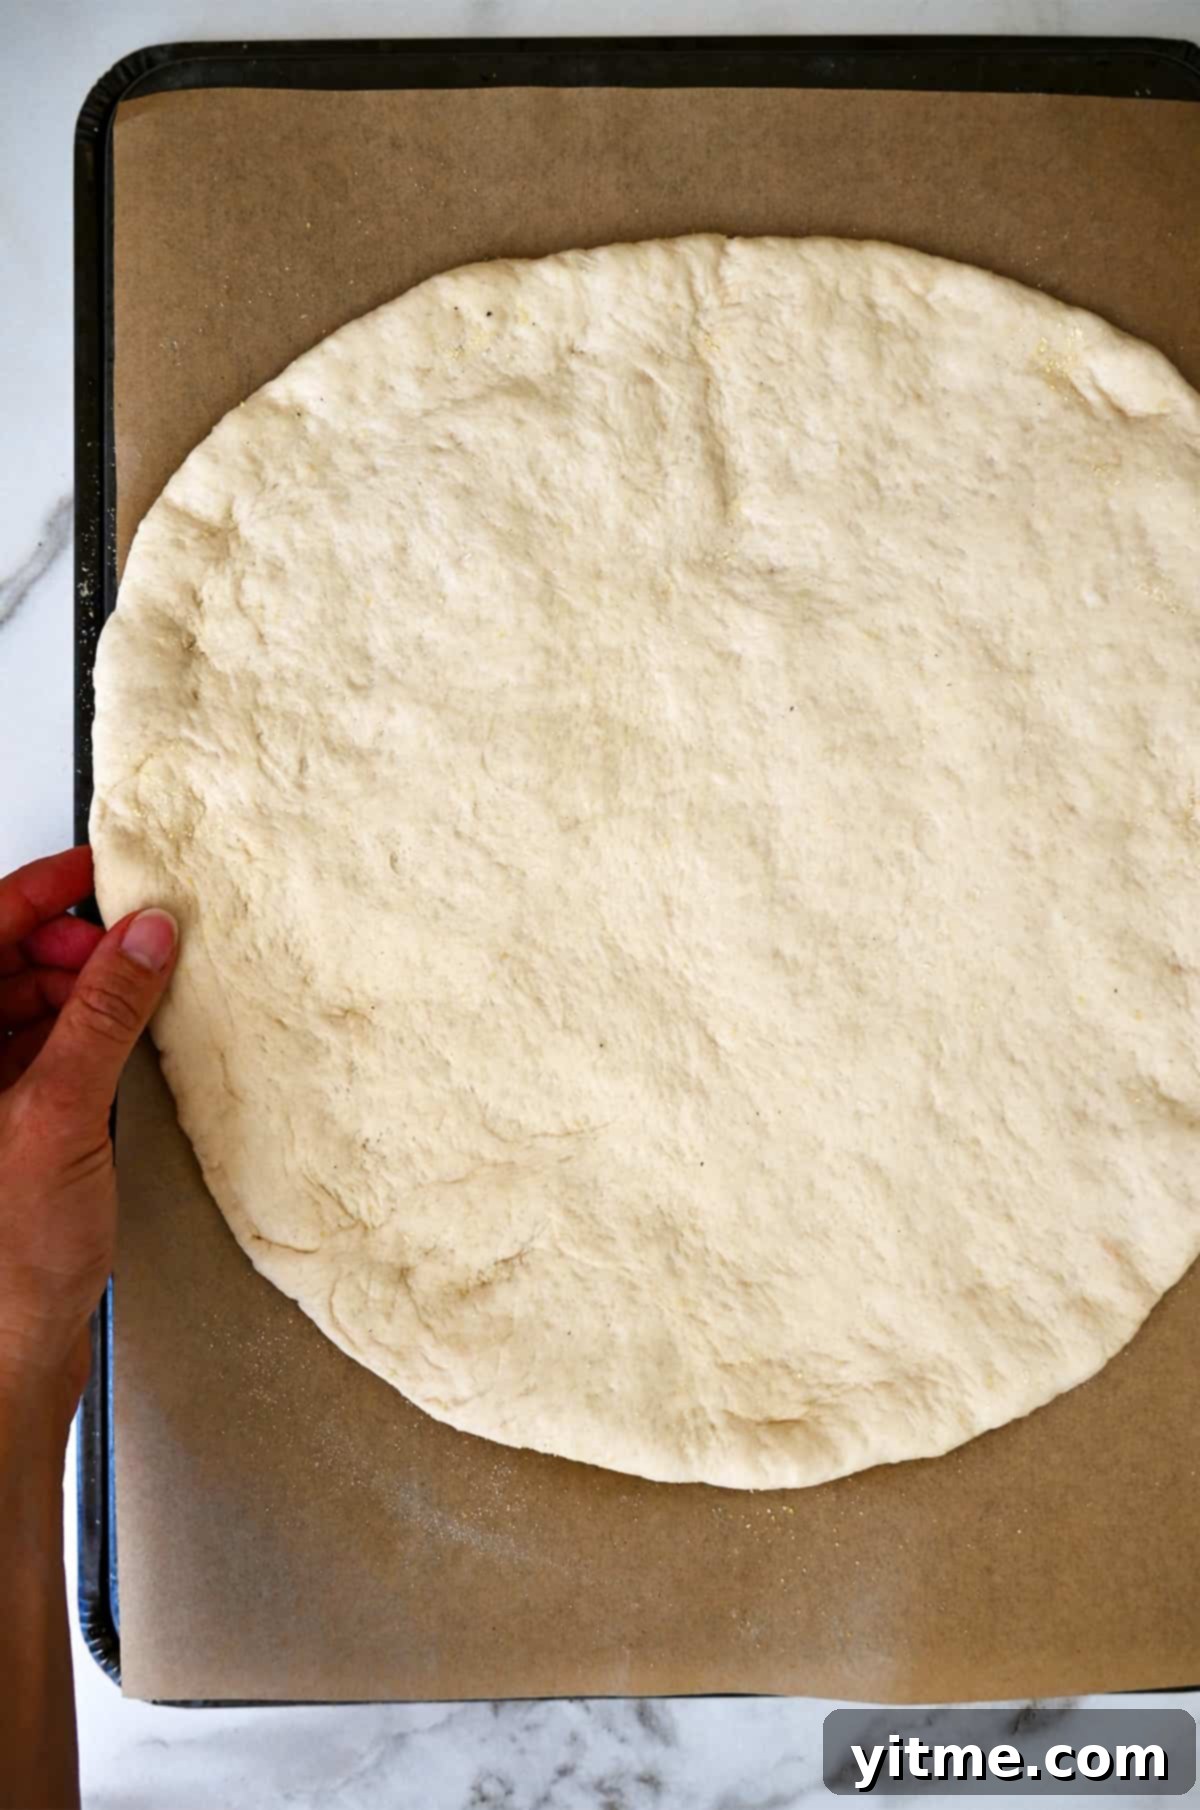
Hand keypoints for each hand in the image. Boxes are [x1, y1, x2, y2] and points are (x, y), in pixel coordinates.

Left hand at [0, 847, 177, 1424]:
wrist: (5, 1363)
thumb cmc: (4, 1265)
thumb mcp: (62, 1118)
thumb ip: (104, 1016)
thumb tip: (142, 937)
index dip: (41, 891)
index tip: (103, 868)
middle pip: (2, 966)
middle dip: (71, 944)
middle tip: (139, 941)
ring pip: (25, 1008)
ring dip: (83, 990)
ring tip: (142, 988)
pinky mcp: (6, 1134)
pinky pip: (44, 1054)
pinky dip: (86, 1037)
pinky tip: (126, 1040)